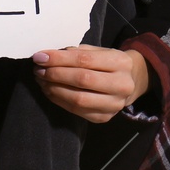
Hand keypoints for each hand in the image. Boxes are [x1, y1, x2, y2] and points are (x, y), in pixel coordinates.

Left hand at [31, 45, 148, 122]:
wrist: (131, 82)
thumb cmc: (110, 64)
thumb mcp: (100, 51)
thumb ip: (78, 52)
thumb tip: (49, 56)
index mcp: (120, 63)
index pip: (85, 60)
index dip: (59, 59)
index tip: (40, 56)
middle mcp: (121, 85)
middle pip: (82, 80)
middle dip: (55, 74)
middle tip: (38, 69)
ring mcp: (114, 105)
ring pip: (78, 99)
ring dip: (54, 89)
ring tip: (41, 80)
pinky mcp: (104, 118)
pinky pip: (77, 111)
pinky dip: (59, 100)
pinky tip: (49, 91)